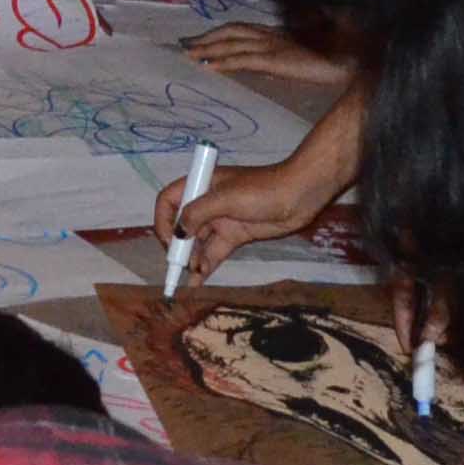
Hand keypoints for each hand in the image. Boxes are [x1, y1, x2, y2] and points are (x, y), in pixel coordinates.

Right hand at [153, 154, 335, 284]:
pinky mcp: (235, 235)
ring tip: (189, 278)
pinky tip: (198, 280)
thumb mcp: (225, 198)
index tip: (168, 240)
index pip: (169, 200)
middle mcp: (207, 202)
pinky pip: (214, 252)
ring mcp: (221, 220)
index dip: (163, 219)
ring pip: (198, 242)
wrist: (300, 195)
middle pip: (182, 225)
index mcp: (201, 184)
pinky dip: (205, 265)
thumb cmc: (261, 190)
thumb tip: (178, 232)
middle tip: (177, 266)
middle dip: (177, 246)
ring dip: (191, 259)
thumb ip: (197, 213)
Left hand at [185, 25, 351, 90]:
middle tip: (186, 46)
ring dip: (208, 48)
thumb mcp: (306, 53)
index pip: (241, 28)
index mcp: (278, 33)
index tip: (201, 39)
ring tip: (189, 55)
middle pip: (231, 32)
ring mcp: (274, 46)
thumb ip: (287, 58)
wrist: (352, 59)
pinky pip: (244, 59)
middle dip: (207, 38)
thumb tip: (270, 66)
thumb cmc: (336, 57)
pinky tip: (209, 66)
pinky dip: (224, 61)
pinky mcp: (277, 59)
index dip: (219, 33)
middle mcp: (272, 35)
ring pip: (232, 43)